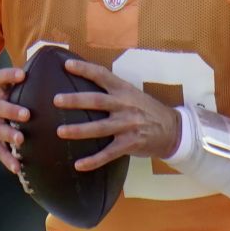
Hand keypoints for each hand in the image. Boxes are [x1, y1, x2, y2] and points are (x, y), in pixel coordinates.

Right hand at [0, 67, 28, 174]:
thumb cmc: (6, 106)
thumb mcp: (10, 93)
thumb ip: (29, 84)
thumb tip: (64, 66)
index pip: (0, 78)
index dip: (9, 75)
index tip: (23, 74)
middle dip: (11, 110)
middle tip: (27, 114)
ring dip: (9, 134)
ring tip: (20, 140)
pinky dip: (8, 160)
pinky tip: (18, 168)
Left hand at [55, 59, 180, 171]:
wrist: (173, 130)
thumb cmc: (148, 110)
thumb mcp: (133, 95)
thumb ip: (113, 92)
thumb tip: (86, 87)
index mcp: (124, 90)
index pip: (102, 75)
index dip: (85, 69)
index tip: (67, 65)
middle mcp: (125, 106)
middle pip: (97, 101)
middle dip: (75, 100)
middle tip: (56, 100)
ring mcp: (127, 125)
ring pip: (99, 127)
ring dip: (79, 130)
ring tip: (60, 131)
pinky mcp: (130, 143)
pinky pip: (108, 153)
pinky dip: (93, 160)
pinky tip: (79, 165)